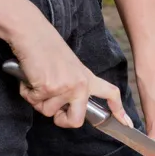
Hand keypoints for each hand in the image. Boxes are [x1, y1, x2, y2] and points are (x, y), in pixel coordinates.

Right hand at [8, 20, 132, 129]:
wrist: (32, 33)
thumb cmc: (46, 47)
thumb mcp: (70, 67)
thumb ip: (73, 85)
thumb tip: (64, 106)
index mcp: (88, 78)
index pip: (111, 94)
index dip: (119, 110)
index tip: (127, 122)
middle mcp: (80, 85)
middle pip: (76, 121)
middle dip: (62, 121)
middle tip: (54, 112)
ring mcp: (66, 87)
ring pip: (48, 112)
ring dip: (37, 100)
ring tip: (38, 79)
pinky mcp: (49, 88)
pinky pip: (34, 102)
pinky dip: (27, 92)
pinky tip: (30, 76)